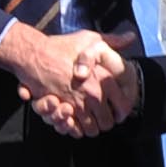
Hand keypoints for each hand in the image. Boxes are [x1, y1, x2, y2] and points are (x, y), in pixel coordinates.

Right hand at [0, 22, 126, 133]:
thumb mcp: (90, 38)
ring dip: (91, 127)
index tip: (118, 109)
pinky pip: (75, 129)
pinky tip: (76, 122)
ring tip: (90, 121)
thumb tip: (130, 37)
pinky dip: (76, 129)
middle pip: (108, 122)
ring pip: (92, 129)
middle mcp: (93, 95)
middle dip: (106, 121)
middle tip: (102, 117)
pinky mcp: (62, 111)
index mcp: (104, 80)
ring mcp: (77, 105)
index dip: (122, 110)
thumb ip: (112, 41)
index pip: (123, 106)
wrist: (34, 55)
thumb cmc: (61, 46)